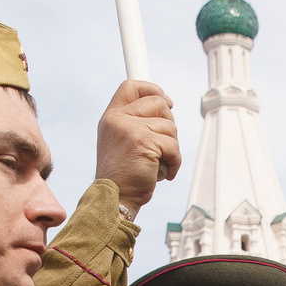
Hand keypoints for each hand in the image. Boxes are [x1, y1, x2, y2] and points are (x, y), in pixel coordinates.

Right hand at [97, 79, 181, 217]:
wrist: (114, 199)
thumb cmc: (122, 175)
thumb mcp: (121, 141)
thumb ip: (135, 121)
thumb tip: (164, 103)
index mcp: (111, 117)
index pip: (131, 86)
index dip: (152, 89)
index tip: (165, 101)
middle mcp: (118, 119)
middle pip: (158, 102)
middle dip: (168, 123)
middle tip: (162, 144)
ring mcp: (130, 129)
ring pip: (170, 126)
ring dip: (171, 147)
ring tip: (158, 162)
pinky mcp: (144, 142)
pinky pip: (174, 145)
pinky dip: (174, 161)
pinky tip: (164, 173)